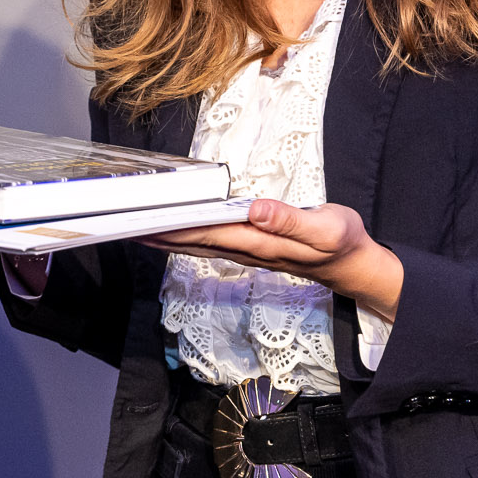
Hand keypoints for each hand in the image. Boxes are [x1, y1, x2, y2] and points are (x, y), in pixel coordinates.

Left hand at [147, 200, 402, 321]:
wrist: (355, 267)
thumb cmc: (343, 244)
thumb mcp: (328, 228)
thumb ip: (292, 220)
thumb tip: (257, 211)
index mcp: (260, 242)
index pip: (207, 232)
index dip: (174, 226)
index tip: (144, 219)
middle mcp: (247, 249)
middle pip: (192, 242)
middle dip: (157, 234)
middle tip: (121, 224)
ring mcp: (247, 251)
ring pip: (196, 245)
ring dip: (165, 238)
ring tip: (135, 228)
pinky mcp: (251, 248)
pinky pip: (209, 242)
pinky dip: (185, 237)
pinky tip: (173, 232)